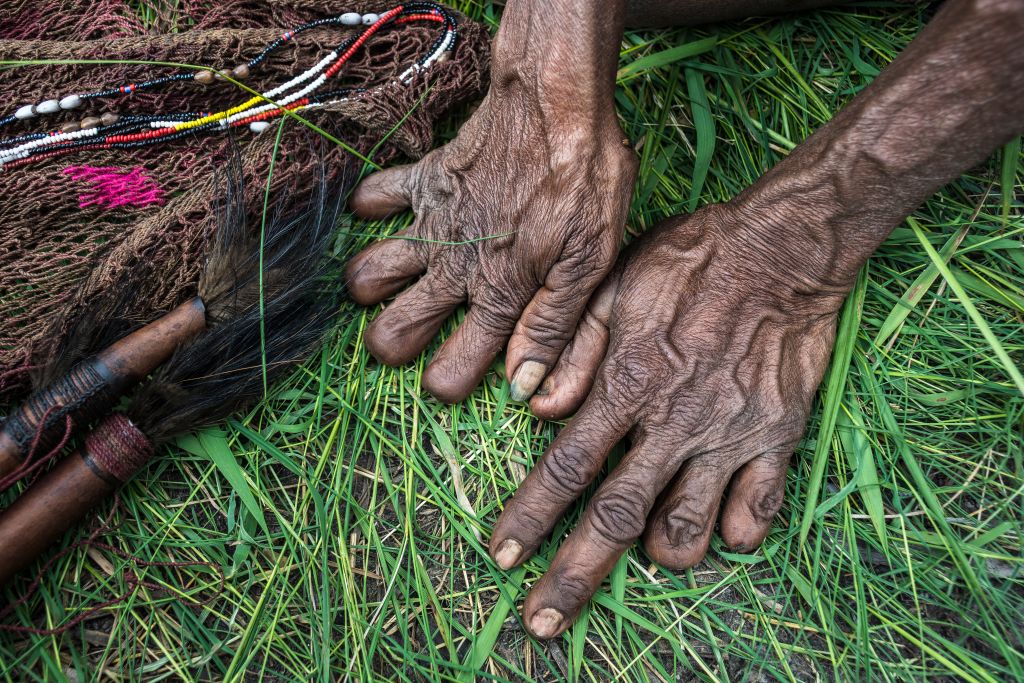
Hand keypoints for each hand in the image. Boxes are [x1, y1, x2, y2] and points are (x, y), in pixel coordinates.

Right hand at [344, 1, 635, 403]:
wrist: (557, 104)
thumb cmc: (586, 183)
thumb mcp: (589, 263)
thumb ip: (552, 327)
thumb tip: (522, 387)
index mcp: (498, 295)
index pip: (450, 370)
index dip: (447, 384)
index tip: (454, 376)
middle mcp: (454, 267)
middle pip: (391, 331)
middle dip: (392, 346)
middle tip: (410, 336)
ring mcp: (432, 223)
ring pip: (368, 274)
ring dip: (373, 287)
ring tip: (398, 283)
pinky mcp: (424, 181)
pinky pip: (374, 198)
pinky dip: (373, 208)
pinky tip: (393, 214)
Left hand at [488, 199, 850, 638]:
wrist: (783, 250)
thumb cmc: (691, 259)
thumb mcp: (616, 284)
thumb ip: (572, 348)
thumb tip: (532, 405)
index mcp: (627, 384)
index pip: (566, 467)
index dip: (528, 516)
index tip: (500, 557)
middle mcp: (674, 423)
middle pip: (616, 518)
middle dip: (574, 577)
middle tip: (543, 624)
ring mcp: (729, 437)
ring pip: (688, 530)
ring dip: (661, 554)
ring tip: (646, 552)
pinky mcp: (777, 439)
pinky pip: (756, 513)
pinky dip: (733, 533)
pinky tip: (718, 526)